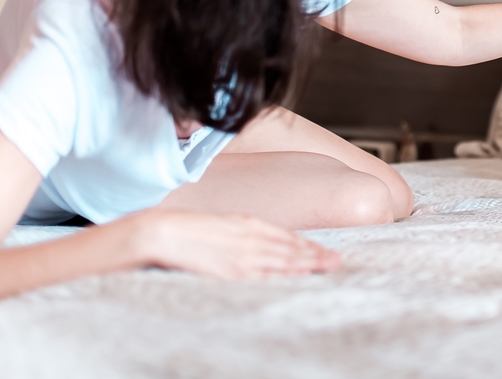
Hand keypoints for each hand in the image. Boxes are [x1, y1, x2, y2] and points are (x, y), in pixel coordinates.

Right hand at [134, 209, 341, 278]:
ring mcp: (243, 254)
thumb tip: (261, 241)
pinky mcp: (232, 270)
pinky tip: (298, 276)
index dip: (307, 244)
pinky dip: (283, 275)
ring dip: (307, 263)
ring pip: (283, 260)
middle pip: (290, 248)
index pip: (286, 236)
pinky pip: (264, 274)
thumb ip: (244, 233)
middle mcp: (250, 237)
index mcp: (248, 223)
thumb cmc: (190, 228)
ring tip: (328, 266)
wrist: (164, 232)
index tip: (324, 250)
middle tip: (337, 260)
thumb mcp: (224, 224)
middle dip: (316, 254)